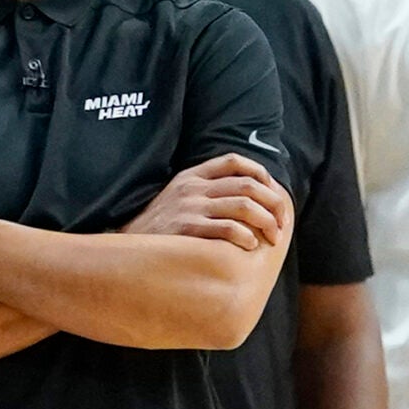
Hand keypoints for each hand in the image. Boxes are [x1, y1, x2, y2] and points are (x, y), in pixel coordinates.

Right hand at [125, 154, 290, 249]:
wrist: (126, 247)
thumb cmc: (159, 229)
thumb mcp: (176, 199)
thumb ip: (204, 193)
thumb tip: (245, 199)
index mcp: (191, 176)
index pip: (233, 161)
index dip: (260, 173)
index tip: (274, 192)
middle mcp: (192, 188)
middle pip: (247, 185)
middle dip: (273, 203)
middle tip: (282, 223)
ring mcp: (189, 207)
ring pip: (243, 205)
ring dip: (266, 221)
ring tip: (272, 237)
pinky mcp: (186, 229)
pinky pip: (226, 228)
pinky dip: (245, 236)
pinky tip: (250, 245)